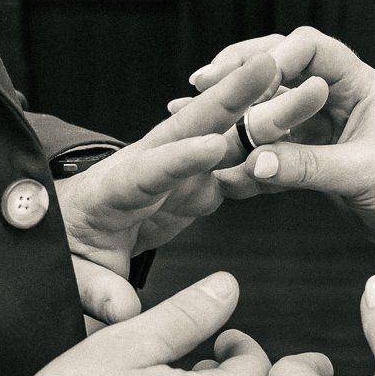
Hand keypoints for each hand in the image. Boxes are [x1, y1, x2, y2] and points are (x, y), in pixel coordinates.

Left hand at [56, 54, 325, 324]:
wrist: (72, 232)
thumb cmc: (67, 248)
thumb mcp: (75, 276)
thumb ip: (98, 292)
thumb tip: (126, 311)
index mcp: (114, 187)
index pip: (148, 170)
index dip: (179, 159)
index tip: (211, 147)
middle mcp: (149, 167)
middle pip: (191, 128)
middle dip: (229, 96)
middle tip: (267, 64)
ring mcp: (177, 172)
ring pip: (225, 137)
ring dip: (264, 113)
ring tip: (307, 88)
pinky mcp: (196, 184)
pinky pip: (235, 163)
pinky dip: (267, 145)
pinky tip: (302, 127)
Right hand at [188, 27, 374, 264]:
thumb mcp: (363, 175)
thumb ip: (308, 167)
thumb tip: (253, 162)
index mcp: (358, 85)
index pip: (309, 47)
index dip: (273, 56)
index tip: (242, 79)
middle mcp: (334, 98)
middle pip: (278, 68)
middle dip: (238, 73)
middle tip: (200, 84)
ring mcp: (319, 126)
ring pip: (266, 106)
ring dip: (232, 110)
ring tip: (188, 113)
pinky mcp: (309, 156)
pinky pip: (268, 144)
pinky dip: (240, 148)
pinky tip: (209, 152)